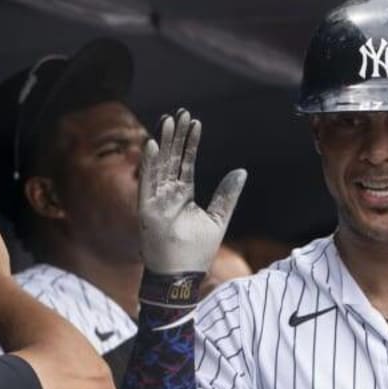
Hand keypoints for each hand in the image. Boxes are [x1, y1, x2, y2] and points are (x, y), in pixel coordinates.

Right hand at [139, 109, 246, 276]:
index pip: (185, 162)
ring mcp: (155, 201)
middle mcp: (166, 194)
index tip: (195, 122)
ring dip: (163, 143)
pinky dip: (148, 164)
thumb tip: (241, 171)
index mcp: (182, 195)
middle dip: (176, 135)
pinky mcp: (146, 210)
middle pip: (170, 158)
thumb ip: (227, 195)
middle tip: (182, 112)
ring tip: (169, 120)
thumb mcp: (218, 219)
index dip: (190, 142)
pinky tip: (152, 144)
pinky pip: (146, 182)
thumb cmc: (197, 252)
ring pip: (158, 165)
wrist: (181, 276)